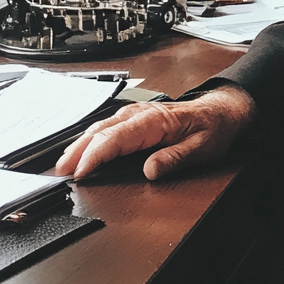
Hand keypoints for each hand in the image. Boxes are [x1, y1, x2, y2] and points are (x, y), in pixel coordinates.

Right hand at [53, 84, 258, 180]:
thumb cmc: (213, 127)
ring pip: (101, 127)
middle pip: (101, 131)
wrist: (222, 110)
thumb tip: (150, 170)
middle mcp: (142, 114)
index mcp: (155, 121)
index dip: (94, 156)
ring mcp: (137, 114)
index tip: (80, 173)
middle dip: (78, 151)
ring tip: (64, 164)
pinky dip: (91, 139)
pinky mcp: (136, 118)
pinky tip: (82, 150)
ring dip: (80, 144)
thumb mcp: (201, 147)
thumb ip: (175, 158)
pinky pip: (108, 127)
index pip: (116, 138)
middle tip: (60, 172)